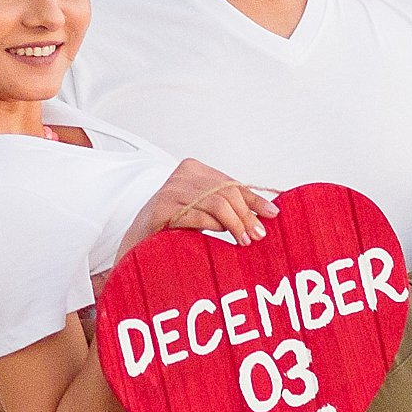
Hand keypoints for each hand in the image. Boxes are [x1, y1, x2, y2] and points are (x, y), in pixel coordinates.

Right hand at [119, 158, 279, 257]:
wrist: (139, 242)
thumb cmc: (175, 227)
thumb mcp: (205, 212)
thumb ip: (228, 207)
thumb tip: (264, 213)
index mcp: (194, 169)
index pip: (231, 183)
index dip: (254, 199)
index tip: (273, 213)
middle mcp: (182, 174)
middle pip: (226, 192)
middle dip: (246, 215)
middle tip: (258, 235)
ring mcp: (171, 189)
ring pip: (216, 203)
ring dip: (235, 223)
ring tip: (244, 240)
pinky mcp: (162, 207)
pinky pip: (197, 214)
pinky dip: (213, 226)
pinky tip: (222, 236)